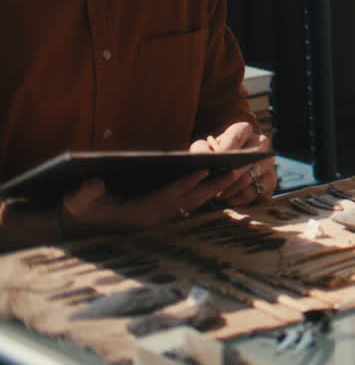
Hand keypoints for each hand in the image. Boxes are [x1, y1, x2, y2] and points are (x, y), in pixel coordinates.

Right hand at [61, 168, 239, 232]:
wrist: (84, 226)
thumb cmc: (83, 211)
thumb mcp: (78, 203)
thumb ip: (85, 196)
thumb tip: (94, 184)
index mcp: (139, 213)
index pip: (168, 196)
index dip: (186, 183)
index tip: (204, 169)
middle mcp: (155, 218)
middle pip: (190, 201)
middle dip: (212, 187)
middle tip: (235, 171)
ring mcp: (161, 219)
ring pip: (193, 204)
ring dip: (213, 190)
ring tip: (233, 173)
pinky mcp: (163, 217)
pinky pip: (189, 207)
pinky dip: (205, 195)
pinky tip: (218, 183)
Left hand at [189, 121, 275, 205]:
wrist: (228, 168)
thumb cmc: (214, 156)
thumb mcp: (204, 148)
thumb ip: (201, 149)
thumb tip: (206, 156)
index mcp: (244, 130)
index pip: (237, 137)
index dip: (226, 150)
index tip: (215, 163)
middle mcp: (261, 142)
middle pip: (248, 158)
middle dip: (229, 175)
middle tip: (214, 185)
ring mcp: (269, 161)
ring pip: (250, 178)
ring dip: (231, 189)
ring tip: (218, 195)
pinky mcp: (272, 179)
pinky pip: (256, 192)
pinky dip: (240, 198)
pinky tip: (229, 200)